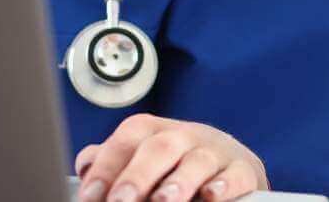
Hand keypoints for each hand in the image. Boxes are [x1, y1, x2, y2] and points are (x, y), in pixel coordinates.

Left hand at [73, 114, 268, 201]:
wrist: (231, 164)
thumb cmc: (176, 165)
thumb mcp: (144, 158)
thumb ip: (114, 161)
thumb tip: (85, 165)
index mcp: (156, 132)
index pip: (128, 138)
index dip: (107, 165)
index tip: (90, 196)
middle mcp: (185, 137)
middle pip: (161, 147)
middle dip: (138, 175)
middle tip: (120, 201)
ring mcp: (216, 153)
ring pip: (198, 161)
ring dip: (179, 183)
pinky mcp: (243, 171)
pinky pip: (236, 175)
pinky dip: (224, 186)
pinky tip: (211, 197)